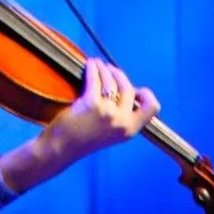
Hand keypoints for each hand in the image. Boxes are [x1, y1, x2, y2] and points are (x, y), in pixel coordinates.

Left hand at [37, 56, 158, 171]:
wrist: (61, 148)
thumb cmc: (82, 139)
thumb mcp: (111, 133)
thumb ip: (121, 117)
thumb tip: (123, 92)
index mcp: (130, 130)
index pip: (152, 108)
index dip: (146, 94)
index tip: (136, 88)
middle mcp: (122, 121)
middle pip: (129, 88)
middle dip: (120, 75)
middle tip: (110, 70)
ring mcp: (107, 112)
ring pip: (112, 81)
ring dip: (104, 69)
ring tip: (97, 65)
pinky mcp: (91, 103)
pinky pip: (96, 78)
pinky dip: (93, 68)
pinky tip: (90, 65)